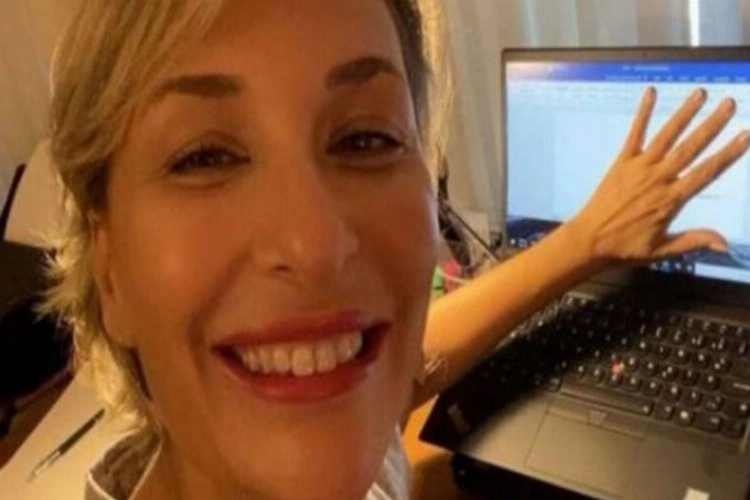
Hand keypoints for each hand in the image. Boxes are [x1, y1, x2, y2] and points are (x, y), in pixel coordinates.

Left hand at [568, 87, 749, 265]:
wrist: (589, 241)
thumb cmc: (624, 247)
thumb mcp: (662, 250)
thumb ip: (694, 241)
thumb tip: (725, 244)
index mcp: (671, 200)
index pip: (706, 172)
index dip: (728, 153)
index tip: (744, 135)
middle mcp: (657, 179)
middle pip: (690, 148)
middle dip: (712, 125)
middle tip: (729, 104)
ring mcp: (638, 168)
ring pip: (666, 136)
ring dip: (684, 114)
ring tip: (700, 94)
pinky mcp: (621, 163)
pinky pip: (634, 134)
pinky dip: (642, 113)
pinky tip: (650, 93)